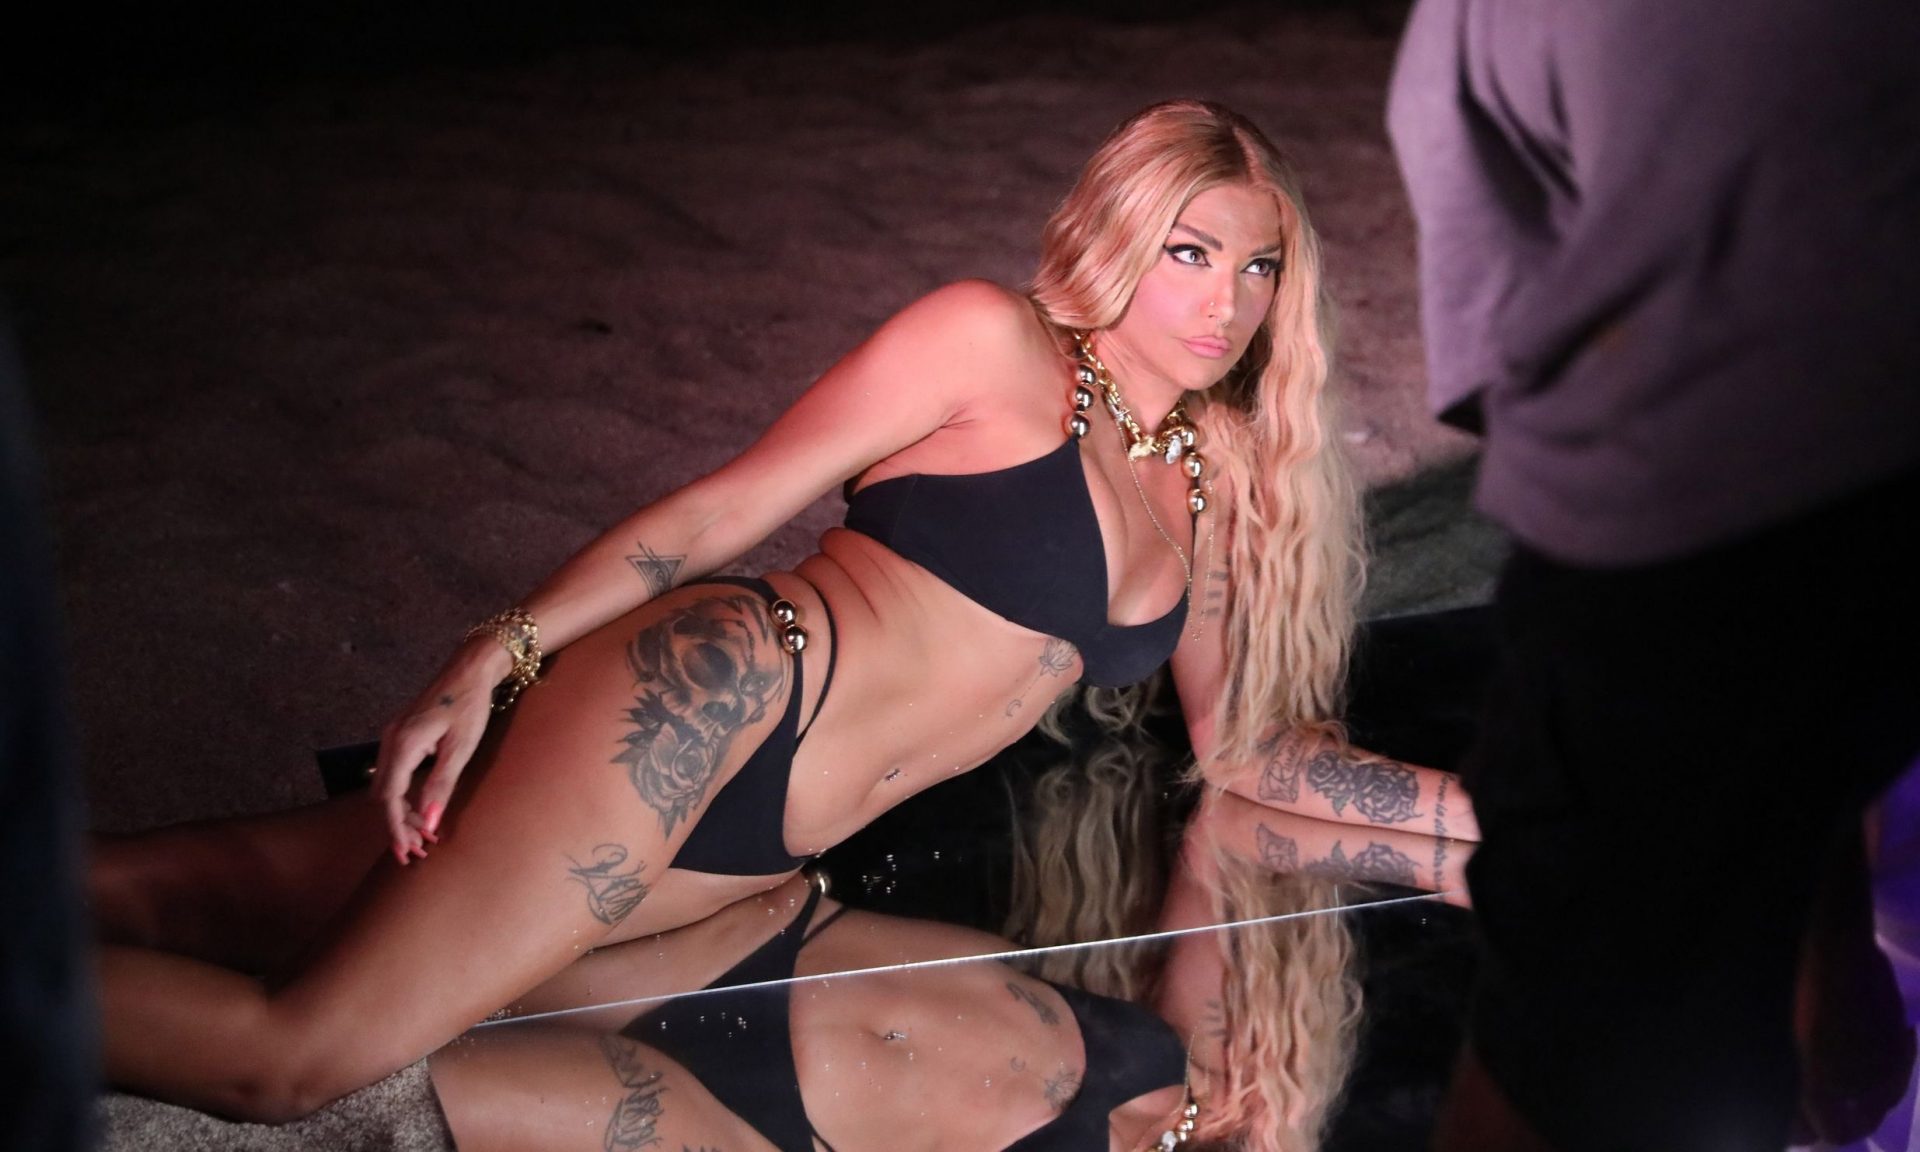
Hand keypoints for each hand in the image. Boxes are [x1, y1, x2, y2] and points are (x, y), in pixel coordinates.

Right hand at [370, 637, 511, 863]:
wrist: (470, 669)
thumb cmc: (470, 705)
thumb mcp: (461, 748)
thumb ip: (442, 785)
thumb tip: (429, 822)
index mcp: (403, 743)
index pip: (389, 797)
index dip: (395, 828)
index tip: (404, 852)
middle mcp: (390, 740)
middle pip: (383, 796)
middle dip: (398, 826)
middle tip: (417, 853)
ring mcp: (393, 737)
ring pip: (388, 787)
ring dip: (402, 814)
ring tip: (423, 839)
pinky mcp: (401, 737)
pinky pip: (395, 774)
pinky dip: (404, 797)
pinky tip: (421, 810)